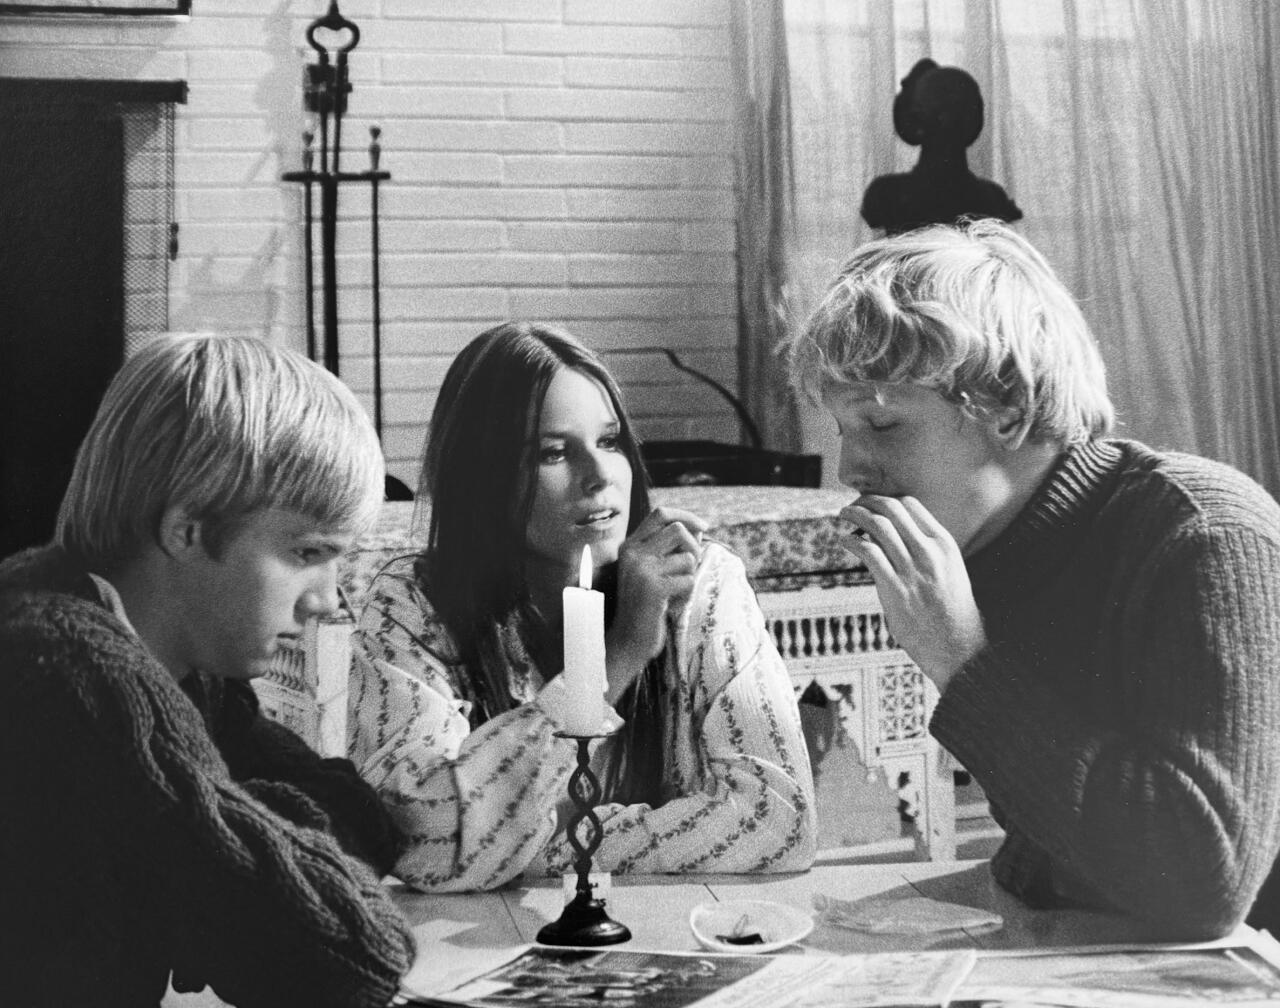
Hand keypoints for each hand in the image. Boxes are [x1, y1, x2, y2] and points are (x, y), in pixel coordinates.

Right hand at [606, 506, 707, 703]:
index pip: (660, 513)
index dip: (686, 516)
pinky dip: (686, 595)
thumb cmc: (644, 606)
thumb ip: (669, 549)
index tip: (704, 527)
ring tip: (676, 592)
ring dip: (690, 576)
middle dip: (694, 547)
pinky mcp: (654, 589)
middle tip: (691, 568)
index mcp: (629, 546)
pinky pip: (688, 580)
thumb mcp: (651, 571)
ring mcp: (642, 570)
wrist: (627, 641)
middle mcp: (632, 553)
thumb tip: (699, 529)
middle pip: (678, 530)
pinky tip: (672, 606)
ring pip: (688, 557)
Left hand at [840, 495, 985, 691]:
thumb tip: (893, 536)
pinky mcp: (896, 589)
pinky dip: (852, 541)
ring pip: (878, 526)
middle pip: (891, 508)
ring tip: (844, 516)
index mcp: (944, 544)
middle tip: (853, 506)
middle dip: (867, 501)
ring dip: (855, 515)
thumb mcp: (949, 570)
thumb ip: (926, 551)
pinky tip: (845, 541)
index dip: (885, 499)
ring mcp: (913, 570)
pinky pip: (869, 553)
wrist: (960, 647)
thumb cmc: (951, 611)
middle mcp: (930, 552)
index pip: (910, 504)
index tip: (871, 503)